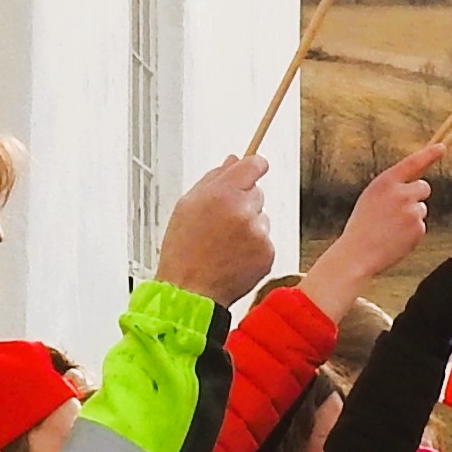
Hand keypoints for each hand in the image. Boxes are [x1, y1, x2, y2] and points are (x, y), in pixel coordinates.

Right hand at [153, 155, 277, 304]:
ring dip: (249, 225)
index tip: (254, 168)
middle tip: (222, 222)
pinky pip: (265, 240)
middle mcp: (243, 211)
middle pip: (257, 192)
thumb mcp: (187, 206)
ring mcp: (258, 233)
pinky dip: (254, 247)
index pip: (254, 165)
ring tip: (225, 243)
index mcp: (222, 194)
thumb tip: (233, 160)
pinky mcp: (267, 253)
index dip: (253, 166)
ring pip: (262, 217)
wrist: (190, 291)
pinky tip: (234, 256)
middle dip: (243, 202)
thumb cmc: (183, 251)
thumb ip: (213, 178)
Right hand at [302, 141, 442, 315]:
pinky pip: (421, 226)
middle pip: (424, 187)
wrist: (357, 254)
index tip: (441, 147)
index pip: (412, 162)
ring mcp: (412, 211)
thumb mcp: (372, 198)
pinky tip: (396, 239)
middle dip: (417, 196)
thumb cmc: (363, 226)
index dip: (429, 154)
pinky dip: (412, 233)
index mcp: (385, 182)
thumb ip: (392, 188)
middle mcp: (401, 193)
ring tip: (391, 229)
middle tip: (398, 211)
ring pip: (421, 209)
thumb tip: (416, 185)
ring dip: (411, 217)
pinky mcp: (418, 228)